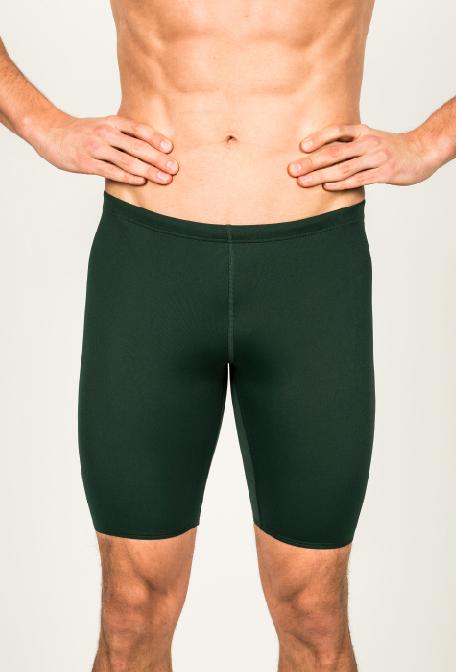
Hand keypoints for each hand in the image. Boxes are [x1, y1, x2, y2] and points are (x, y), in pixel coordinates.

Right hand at [28, 110, 178, 184]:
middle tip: (174, 169)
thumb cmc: (82, 132)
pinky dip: (128, 178)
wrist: (50, 132)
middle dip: (158, 159)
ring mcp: (96, 149)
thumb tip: (152, 146)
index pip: (139, 129)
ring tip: (164, 179)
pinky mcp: (87, 163)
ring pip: (127, 161)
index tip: (171, 149)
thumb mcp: (103, 125)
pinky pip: (112, 172)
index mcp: (112, 122)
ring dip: (148, 172)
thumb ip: (124, 133)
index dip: (156, 139)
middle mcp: (105, 133)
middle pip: (137, 147)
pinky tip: (141, 182)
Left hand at [288, 124, 439, 190]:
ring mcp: (377, 158)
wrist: (423, 151)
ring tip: (303, 182)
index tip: (301, 147)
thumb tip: (323, 153)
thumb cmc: (391, 148)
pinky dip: (341, 184)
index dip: (318, 138)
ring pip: (344, 168)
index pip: (337, 132)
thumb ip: (350, 144)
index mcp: (363, 132)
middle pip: (335, 152)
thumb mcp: (371, 139)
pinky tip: (327, 187)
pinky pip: (359, 179)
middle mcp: (369, 142)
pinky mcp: (384, 173)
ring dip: (321, 176)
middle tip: (293, 169)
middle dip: (311, 162)